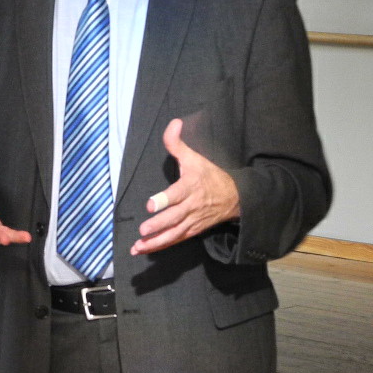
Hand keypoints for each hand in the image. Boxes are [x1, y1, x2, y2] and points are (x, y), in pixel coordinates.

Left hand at [132, 119, 241, 254]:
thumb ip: (177, 143)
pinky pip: (174, 240)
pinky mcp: (191, 231)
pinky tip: (143, 250)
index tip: (151, 205)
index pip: (178, 194)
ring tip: (138, 246)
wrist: (235, 197)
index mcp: (191, 186)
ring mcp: (192, 221)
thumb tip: (173, 122)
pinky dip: (159, 246)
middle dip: (159, 225)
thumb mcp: (195, 157)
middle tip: (143, 230)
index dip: (165, 200)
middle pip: (175, 218)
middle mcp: (192, 206)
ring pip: (173, 234)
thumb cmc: (209, 175)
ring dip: (155, 242)